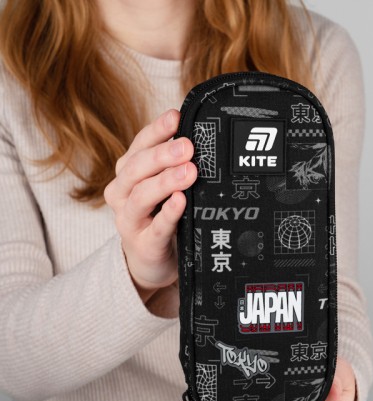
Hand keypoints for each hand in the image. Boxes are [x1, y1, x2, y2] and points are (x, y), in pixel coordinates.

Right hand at [104, 110, 196, 300]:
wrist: (149, 259)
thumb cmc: (158, 215)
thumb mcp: (161, 186)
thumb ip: (173, 165)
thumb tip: (198, 136)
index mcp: (127, 174)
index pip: (138, 146)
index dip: (156, 130)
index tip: (176, 116)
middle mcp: (122, 193)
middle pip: (136, 168)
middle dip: (162, 155)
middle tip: (188, 146)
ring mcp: (129, 220)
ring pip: (141, 196)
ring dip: (165, 181)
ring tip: (189, 171)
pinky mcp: (143, 244)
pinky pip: (156, 227)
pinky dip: (168, 213)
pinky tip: (181, 201)